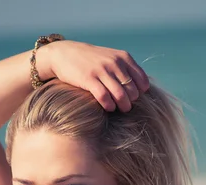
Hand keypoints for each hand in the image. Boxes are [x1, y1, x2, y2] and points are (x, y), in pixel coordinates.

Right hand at [35, 40, 149, 111]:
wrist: (64, 54)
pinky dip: (109, 106)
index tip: (132, 98)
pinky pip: (105, 98)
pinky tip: (107, 108)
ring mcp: (102, 71)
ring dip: (122, 107)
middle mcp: (115, 63)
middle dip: (130, 102)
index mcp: (123, 57)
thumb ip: (126, 69)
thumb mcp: (111, 58)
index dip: (140, 93)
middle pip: (132, 91)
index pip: (142, 81)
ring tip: (118, 109)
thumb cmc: (90, 60)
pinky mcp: (89, 79)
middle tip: (124, 106)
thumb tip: (142, 89)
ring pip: (121, 96)